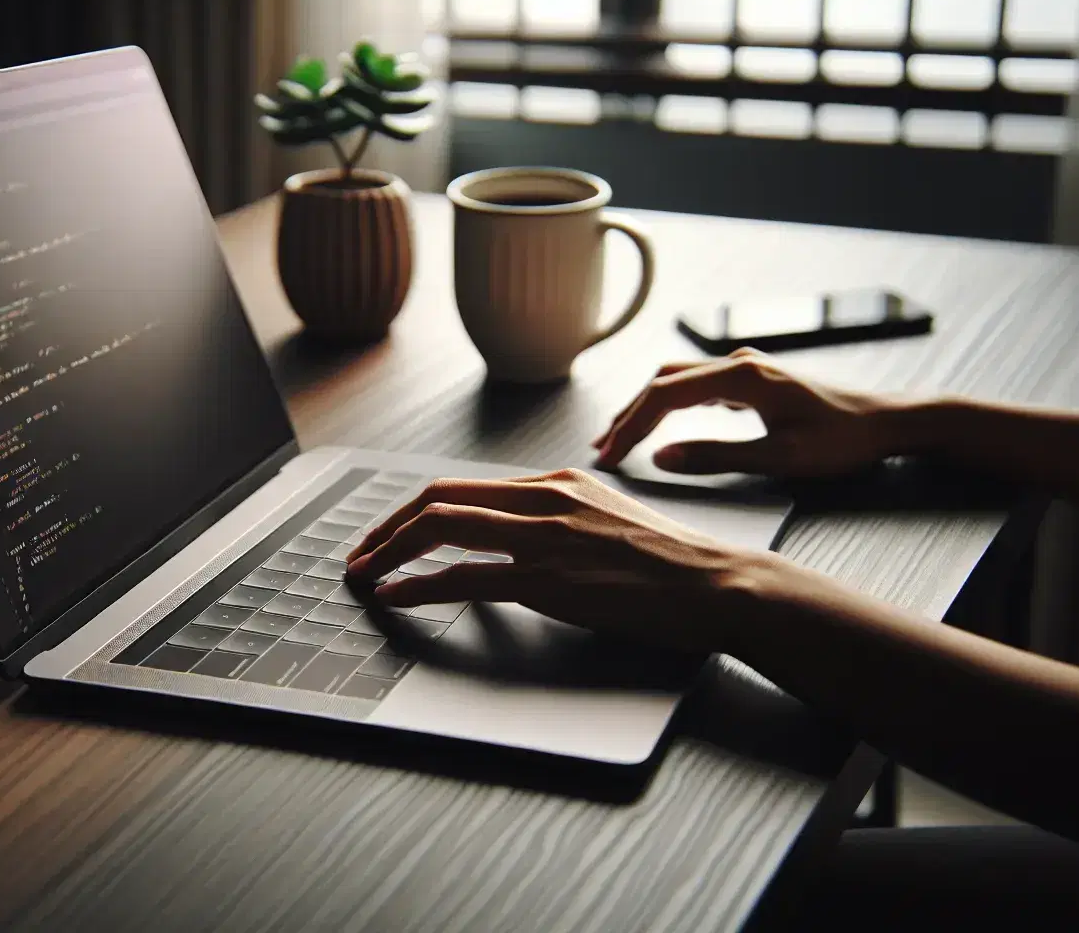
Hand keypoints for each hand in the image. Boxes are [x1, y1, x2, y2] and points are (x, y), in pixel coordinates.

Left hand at [344, 468, 836, 652]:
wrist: (718, 584)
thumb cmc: (674, 564)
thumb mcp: (610, 521)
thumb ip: (562, 521)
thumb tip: (520, 539)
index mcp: (558, 483)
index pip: (464, 486)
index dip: (414, 509)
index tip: (389, 532)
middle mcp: (545, 500)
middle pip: (439, 497)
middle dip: (387, 526)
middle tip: (360, 552)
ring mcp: (545, 538)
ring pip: (442, 528)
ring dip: (389, 552)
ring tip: (363, 574)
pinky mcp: (549, 581)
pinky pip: (465, 578)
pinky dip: (419, 586)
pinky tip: (395, 596)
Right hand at [591, 348, 903, 475]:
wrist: (888, 421)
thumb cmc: (842, 441)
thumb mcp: (780, 458)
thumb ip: (716, 456)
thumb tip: (661, 457)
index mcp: (742, 376)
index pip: (665, 397)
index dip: (631, 427)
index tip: (609, 457)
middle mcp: (739, 362)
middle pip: (663, 382)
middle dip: (628, 416)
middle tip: (602, 450)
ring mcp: (746, 367)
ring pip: (677, 380)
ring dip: (646, 407)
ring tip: (620, 438)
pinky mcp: (753, 378)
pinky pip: (697, 385)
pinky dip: (671, 404)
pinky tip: (662, 426)